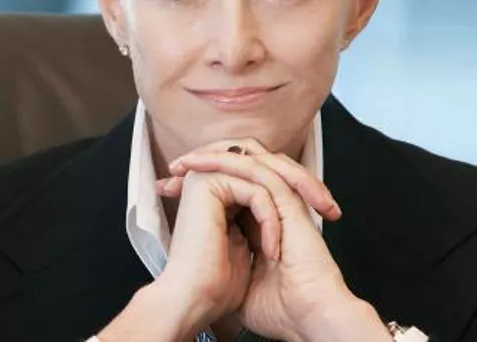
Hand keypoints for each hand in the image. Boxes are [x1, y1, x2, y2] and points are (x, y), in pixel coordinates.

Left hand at [161, 140, 387, 341]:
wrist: (307, 319)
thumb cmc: (282, 311)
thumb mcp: (241, 281)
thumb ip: (228, 262)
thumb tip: (205, 265)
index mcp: (265, 228)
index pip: (232, 193)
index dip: (201, 186)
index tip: (169, 190)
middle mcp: (275, 211)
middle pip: (239, 171)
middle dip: (204, 164)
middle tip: (174, 170)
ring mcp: (284, 203)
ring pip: (247, 162)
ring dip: (212, 157)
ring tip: (183, 162)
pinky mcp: (289, 201)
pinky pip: (256, 169)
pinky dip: (226, 162)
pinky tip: (200, 163)